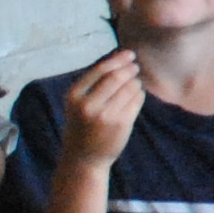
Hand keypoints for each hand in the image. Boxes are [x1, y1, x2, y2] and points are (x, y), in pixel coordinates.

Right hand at [62, 48, 147, 169]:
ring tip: (134, 83)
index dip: (118, 59)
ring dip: (135, 82)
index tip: (129, 54)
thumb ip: (94, 82)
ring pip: (129, 88)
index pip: (100, 69)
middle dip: (129, 68)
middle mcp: (88, 105)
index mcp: (74, 96)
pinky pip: (136, 101)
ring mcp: (105, 115)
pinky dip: (139, 94)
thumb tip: (118, 56)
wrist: (83, 158)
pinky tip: (135, 96)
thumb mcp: (78, 103)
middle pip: (116, 77)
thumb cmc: (83, 125)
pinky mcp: (121, 124)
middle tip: (135, 66)